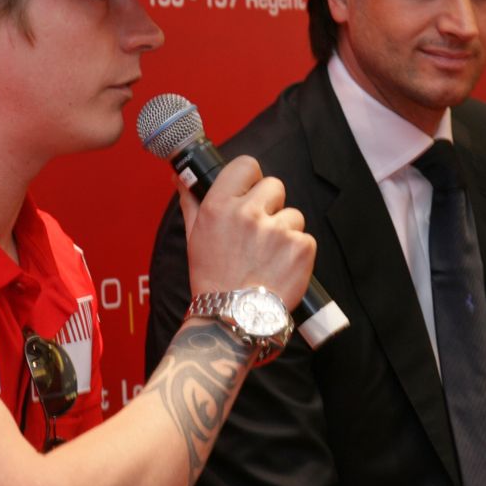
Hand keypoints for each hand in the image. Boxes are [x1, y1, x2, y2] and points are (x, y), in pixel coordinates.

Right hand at [178, 155, 314, 308]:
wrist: (233, 320)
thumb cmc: (212, 278)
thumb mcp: (194, 237)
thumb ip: (190, 200)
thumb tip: (180, 175)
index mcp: (219, 206)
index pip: (246, 165)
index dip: (251, 179)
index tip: (251, 193)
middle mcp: (248, 213)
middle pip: (274, 186)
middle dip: (270, 206)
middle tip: (259, 235)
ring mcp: (277, 230)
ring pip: (292, 215)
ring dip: (285, 233)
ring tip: (268, 258)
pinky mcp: (301, 248)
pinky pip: (305, 238)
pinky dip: (298, 253)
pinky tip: (281, 269)